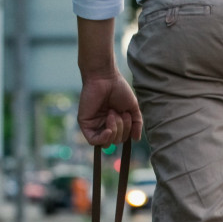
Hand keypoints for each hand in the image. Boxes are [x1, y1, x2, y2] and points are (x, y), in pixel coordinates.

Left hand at [76, 16, 142, 146]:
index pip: (122, 138)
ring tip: (112, 113)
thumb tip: (136, 139)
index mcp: (114, 122)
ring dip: (115, 130)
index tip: (128, 116)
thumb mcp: (132, 108)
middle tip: (120, 113)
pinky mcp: (85, 124)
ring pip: (106, 143)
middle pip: (116, 141)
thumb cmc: (119, 89)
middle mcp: (103, 125)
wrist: (105, 78)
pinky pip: (94, 141)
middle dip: (122, 129)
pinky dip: (104, 138)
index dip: (127, 133)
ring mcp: (94, 125)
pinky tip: (108, 130)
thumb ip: (136, 124)